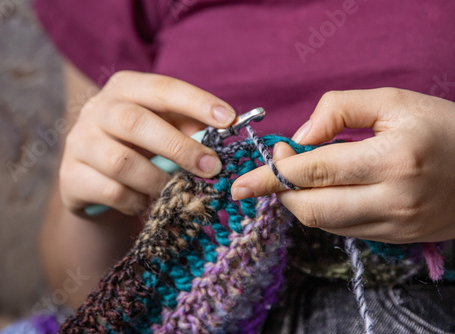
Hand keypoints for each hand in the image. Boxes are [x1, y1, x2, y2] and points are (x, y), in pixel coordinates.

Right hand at [60, 71, 234, 214]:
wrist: (95, 179)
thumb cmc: (140, 147)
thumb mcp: (164, 130)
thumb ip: (188, 128)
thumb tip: (222, 135)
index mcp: (125, 88)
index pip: (162, 88)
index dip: (196, 102)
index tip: (228, 119)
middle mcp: (97, 109)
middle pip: (136, 123)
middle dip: (179, 147)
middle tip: (211, 168)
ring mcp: (79, 142)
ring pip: (122, 162)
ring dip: (158, 181)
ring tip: (175, 190)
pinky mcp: (70, 176)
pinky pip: (111, 192)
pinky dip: (137, 201)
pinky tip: (145, 201)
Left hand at [232, 88, 454, 242]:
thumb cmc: (444, 128)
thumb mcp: (394, 102)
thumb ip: (340, 109)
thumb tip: (299, 137)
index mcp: (392, 159)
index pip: (313, 171)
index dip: (272, 173)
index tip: (244, 178)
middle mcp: (392, 199)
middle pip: (311, 208)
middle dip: (278, 193)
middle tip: (267, 174)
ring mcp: (395, 225)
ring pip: (323, 224)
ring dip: (298, 202)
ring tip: (295, 178)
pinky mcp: (396, 238)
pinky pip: (342, 230)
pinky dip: (322, 211)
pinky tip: (323, 191)